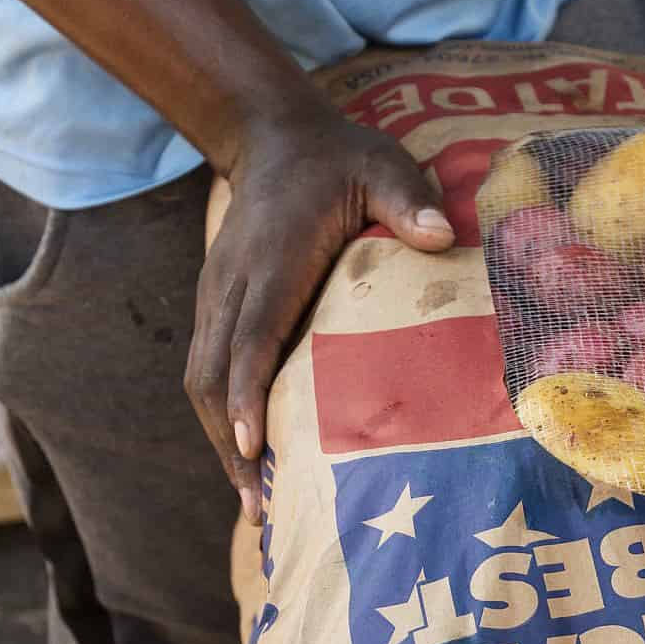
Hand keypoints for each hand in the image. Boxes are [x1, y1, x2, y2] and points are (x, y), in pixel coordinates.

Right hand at [189, 105, 453, 519]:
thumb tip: (442, 237)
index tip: (252, 447)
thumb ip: (410, 200)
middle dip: (229, 444)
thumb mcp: (381, 166)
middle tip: (259, 506)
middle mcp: (231, 284)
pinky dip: (222, 420)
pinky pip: (209, 373)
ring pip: (202, 381)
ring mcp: (216, 297)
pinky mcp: (216, 307)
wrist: (273, 138)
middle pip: (212, 376)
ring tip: (254, 502)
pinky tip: (248, 460)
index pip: (250, 334)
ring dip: (220, 443)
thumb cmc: (340, 159)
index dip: (247, 392)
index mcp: (271, 258)